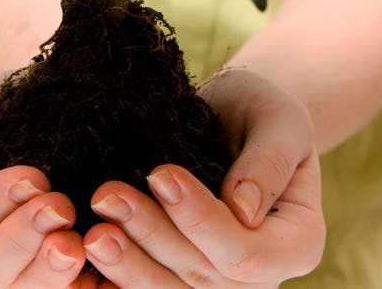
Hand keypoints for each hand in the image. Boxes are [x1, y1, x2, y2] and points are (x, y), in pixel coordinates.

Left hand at [83, 68, 324, 286]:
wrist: (237, 114)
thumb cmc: (263, 110)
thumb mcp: (279, 120)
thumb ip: (268, 163)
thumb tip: (243, 212)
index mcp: (297, 242)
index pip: (248, 254)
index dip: (201, 221)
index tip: (161, 173)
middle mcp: (261, 275)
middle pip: (202, 277)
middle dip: (151, 237)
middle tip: (106, 197)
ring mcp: (219, 280)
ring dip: (128, 265)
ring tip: (91, 232)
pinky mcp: (182, 272)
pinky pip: (151, 285)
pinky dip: (117, 279)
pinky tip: (85, 257)